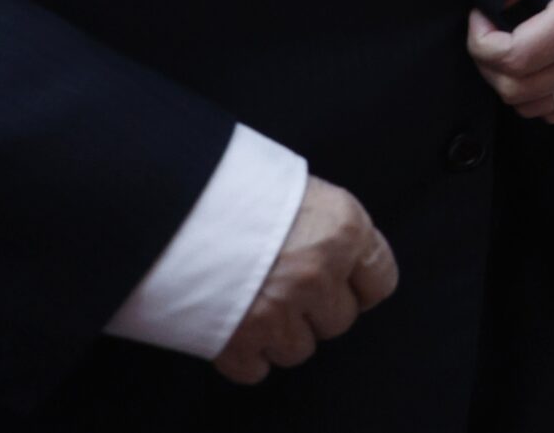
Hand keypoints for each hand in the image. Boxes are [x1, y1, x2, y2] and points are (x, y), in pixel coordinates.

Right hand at [212, 178, 396, 385]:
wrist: (172, 203)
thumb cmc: (237, 187)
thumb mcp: (301, 189)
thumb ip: (328, 229)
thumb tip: (342, 257)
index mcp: (344, 231)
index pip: (380, 282)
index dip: (359, 285)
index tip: (344, 285)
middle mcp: (319, 274)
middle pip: (339, 320)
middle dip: (316, 310)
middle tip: (287, 287)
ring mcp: (280, 312)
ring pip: (300, 349)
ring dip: (280, 333)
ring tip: (256, 301)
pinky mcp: (238, 341)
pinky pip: (256, 368)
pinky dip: (245, 354)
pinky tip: (234, 324)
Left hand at [467, 0, 553, 123]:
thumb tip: (495, 0)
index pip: (517, 55)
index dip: (481, 43)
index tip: (478, 16)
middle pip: (522, 88)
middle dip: (488, 65)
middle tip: (486, 34)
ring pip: (538, 106)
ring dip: (510, 84)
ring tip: (506, 50)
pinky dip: (538, 97)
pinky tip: (533, 65)